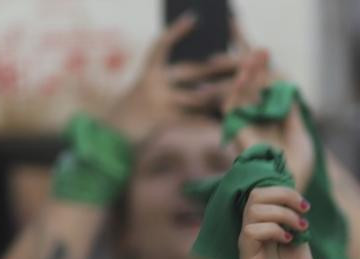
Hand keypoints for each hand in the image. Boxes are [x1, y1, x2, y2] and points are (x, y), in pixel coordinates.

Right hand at [104, 14, 238, 142]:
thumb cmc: (133, 111)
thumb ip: (168, 78)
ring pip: (200, 97)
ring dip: (223, 91)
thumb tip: (204, 68)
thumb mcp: (146, 89)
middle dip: (221, 66)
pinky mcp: (168, 124)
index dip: (176, 32)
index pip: (162, 46)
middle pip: (194, 71)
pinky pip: (197, 120)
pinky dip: (213, 118)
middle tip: (246, 60)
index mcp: (148, 73)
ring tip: (244, 86)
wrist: (114, 138)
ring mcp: (160, 105)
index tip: (194, 19)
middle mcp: (153, 85)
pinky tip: (230, 116)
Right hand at [223, 48, 314, 189]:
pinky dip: (238, 87)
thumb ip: (292, 115)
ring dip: (248, 72)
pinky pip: (232, 105)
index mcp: (272, 127)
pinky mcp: (237, 132)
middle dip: (258, 70)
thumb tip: (287, 91)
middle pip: (254, 91)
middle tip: (265, 50)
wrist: (287, 188)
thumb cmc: (297, 170)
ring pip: (242, 94)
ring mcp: (247, 128)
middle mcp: (257, 126)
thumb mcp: (301, 137)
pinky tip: (247, 72)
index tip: (274, 62)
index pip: (267, 97)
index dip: (268, 78)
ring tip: (257, 54)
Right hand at [238, 186, 315, 258]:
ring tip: (298, 228)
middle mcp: (253, 235)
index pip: (262, 194)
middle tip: (302, 211)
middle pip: (255, 194)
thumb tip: (297, 200)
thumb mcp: (301, 248)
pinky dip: (272, 229)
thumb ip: (296, 225)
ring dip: (281, 212)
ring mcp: (249, 248)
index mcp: (264, 230)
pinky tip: (287, 240)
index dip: (283, 190)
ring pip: (252, 208)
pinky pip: (250, 232)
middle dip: (283, 194)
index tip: (305, 206)